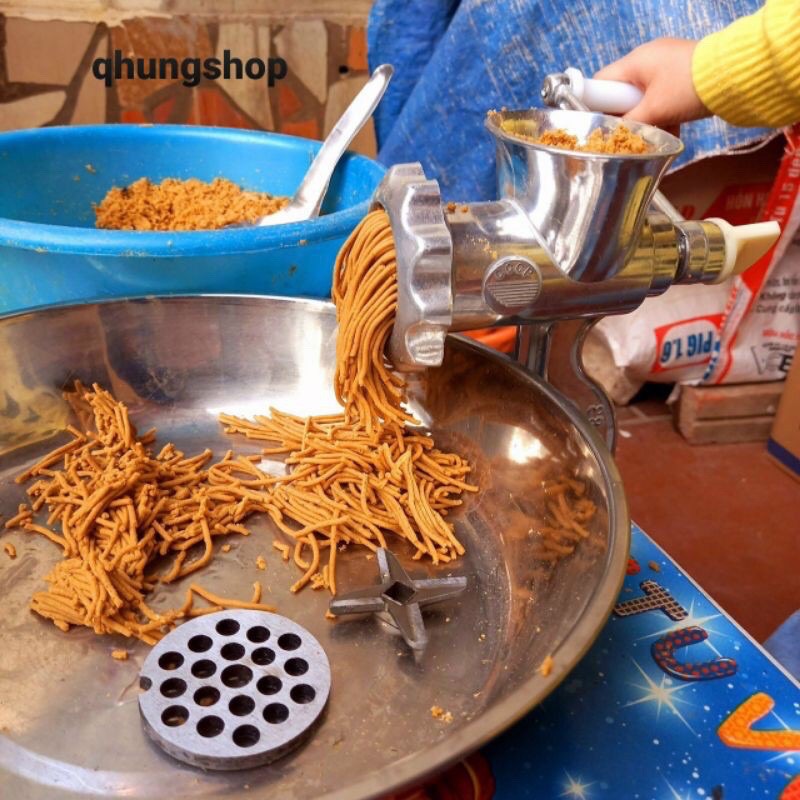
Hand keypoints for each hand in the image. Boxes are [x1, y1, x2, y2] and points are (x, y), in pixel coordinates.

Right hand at [594, 38, 709, 131]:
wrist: (735, 74)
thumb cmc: (690, 87)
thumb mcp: (654, 111)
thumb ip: (629, 124)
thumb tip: (614, 136)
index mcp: (635, 62)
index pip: (600, 82)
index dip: (596, 104)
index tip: (601, 124)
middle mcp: (647, 58)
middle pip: (622, 92)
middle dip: (626, 115)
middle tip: (631, 131)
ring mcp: (666, 63)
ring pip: (643, 97)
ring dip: (647, 117)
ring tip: (659, 131)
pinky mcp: (681, 72)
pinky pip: (661, 95)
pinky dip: (663, 112)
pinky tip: (673, 127)